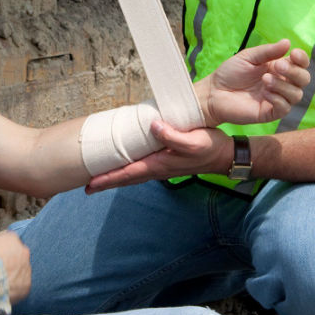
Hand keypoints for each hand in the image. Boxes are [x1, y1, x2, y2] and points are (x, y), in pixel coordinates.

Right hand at [0, 231, 31, 303]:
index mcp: (11, 238)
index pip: (9, 241)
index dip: (1, 250)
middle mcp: (23, 251)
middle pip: (18, 256)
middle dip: (10, 262)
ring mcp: (27, 268)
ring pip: (21, 271)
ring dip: (13, 275)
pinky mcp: (27, 285)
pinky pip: (21, 286)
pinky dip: (14, 289)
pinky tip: (3, 291)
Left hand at [85, 121, 230, 193]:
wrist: (227, 156)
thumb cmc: (211, 147)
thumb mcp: (195, 140)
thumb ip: (173, 136)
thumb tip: (153, 127)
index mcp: (160, 164)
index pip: (128, 173)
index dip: (109, 178)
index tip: (91, 183)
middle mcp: (158, 169)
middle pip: (127, 178)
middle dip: (107, 182)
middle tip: (87, 187)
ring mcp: (163, 168)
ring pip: (134, 175)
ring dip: (116, 178)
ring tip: (100, 179)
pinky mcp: (167, 163)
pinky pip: (142, 170)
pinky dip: (129, 171)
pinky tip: (125, 167)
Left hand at [198, 39, 310, 126]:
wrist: (213, 92)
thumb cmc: (230, 73)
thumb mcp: (248, 57)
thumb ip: (268, 51)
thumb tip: (288, 42)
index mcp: (278, 68)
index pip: (300, 64)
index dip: (302, 59)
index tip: (294, 53)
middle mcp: (281, 83)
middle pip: (303, 79)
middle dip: (294, 71)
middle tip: (277, 65)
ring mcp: (276, 99)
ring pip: (297, 94)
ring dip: (284, 85)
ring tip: (265, 79)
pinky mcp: (269, 113)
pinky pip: (285, 108)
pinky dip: (279, 99)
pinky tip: (265, 93)